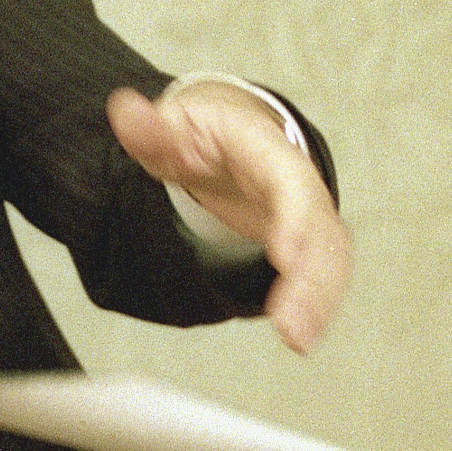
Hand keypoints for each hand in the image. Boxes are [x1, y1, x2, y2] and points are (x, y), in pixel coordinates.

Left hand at [107, 81, 351, 351]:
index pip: (289, 184)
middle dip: (310, 278)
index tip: (287, 255)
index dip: (294, 219)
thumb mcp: (176, 128)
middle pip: (317, 229)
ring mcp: (308, 216)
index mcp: (268, 151)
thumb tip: (123, 110)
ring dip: (317, 301)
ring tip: (298, 340)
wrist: (234, 137)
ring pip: (328, 258)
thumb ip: (153, 131)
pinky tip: (301, 337)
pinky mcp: (308, 244)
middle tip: (293, 325)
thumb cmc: (207, 135)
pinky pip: (322, 275)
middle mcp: (298, 185)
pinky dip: (317, 306)